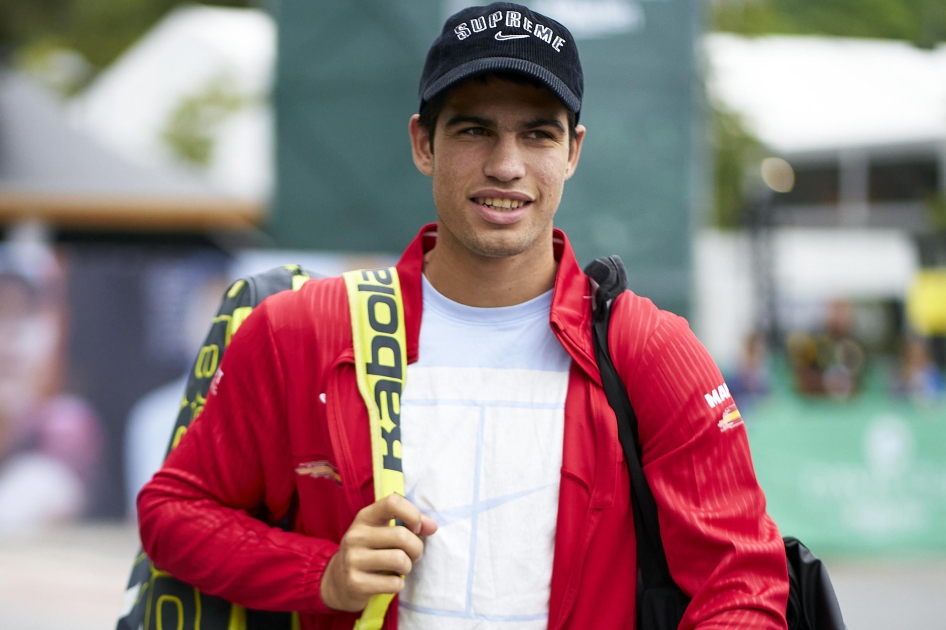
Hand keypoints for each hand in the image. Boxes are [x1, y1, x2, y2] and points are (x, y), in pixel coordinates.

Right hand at [320, 493, 437, 611]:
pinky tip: (390, 581)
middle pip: (401, 536)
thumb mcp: (385, 531)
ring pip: (399, 560)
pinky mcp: (355, 583)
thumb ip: (411, 524)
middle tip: (414, 555)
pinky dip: (399, 584)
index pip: (393, 502)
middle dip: (417, 548)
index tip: (416, 528)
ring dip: (408, 567)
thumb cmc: (371, 551)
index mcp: (365, 517)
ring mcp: (353, 559)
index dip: (412, 514)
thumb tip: (432, 526)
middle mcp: (356, 535)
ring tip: (401, 568)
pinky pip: (393, 583)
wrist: (339, 580)